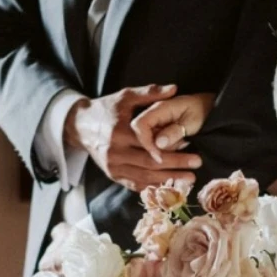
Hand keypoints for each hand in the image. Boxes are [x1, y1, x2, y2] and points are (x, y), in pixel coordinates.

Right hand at [64, 84, 201, 191]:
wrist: (79, 126)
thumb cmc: (106, 109)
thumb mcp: (125, 96)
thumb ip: (150, 93)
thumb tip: (174, 88)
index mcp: (119, 132)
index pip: (149, 143)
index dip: (171, 148)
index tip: (191, 147)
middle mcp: (114, 152)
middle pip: (150, 163)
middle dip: (176, 166)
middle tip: (196, 166)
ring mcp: (113, 167)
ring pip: (145, 178)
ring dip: (169, 180)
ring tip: (190, 179)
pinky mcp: (113, 176)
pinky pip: (136, 186)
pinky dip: (154, 187)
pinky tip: (171, 188)